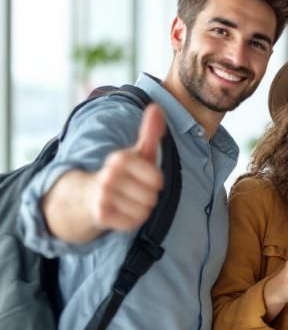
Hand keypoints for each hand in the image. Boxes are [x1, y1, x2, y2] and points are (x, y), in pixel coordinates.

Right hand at [87, 104, 165, 232]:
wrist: (88, 196)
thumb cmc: (123, 173)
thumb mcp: (138, 152)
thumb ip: (150, 132)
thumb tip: (156, 106)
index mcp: (119, 158)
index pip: (157, 179)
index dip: (155, 181)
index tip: (144, 178)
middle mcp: (108, 175)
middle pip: (152, 196)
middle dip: (149, 196)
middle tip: (134, 191)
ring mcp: (103, 195)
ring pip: (144, 210)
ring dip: (141, 209)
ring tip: (127, 201)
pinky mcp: (100, 215)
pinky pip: (133, 222)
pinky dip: (132, 220)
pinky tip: (121, 212)